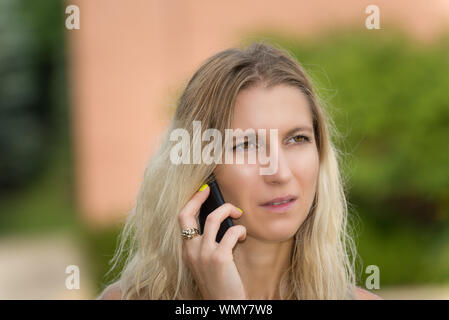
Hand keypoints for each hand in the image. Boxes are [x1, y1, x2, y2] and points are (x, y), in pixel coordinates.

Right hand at [178, 184, 247, 299]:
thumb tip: (220, 218)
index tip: (202, 192)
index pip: (182, 219)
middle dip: (198, 198)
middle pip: (186, 215)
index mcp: (186, 251)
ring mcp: (203, 254)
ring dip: (227, 210)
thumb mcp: (207, 262)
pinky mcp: (219, 259)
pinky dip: (239, 230)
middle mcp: (190, 251)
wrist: (223, 305)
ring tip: (237, 213)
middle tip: (210, 190)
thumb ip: (208, 243)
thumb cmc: (220, 283)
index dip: (191, 202)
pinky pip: (231, 233)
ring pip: (212, 219)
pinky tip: (243, 236)